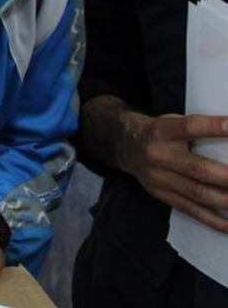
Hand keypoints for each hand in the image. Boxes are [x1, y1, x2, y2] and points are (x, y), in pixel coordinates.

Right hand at [118, 112, 227, 231]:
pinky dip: (214, 220)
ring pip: (198, 193)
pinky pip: (191, 210)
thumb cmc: (160, 131)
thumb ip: (198, 130)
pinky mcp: (162, 195)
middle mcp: (159, 155)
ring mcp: (159, 179)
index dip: (216, 127)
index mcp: (163, 131)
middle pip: (199, 169)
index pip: (191, 127)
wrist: (124, 145)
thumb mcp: (172, 121)